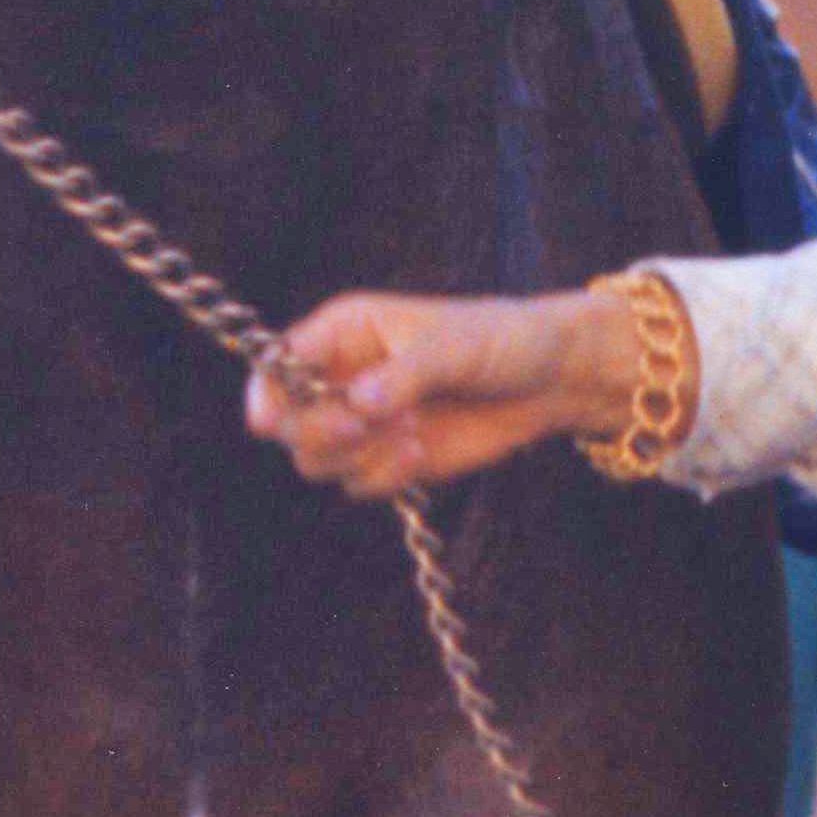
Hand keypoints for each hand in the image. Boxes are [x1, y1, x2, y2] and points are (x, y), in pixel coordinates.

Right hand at [248, 283, 649, 497]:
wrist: (550, 380)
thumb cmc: (501, 341)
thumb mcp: (453, 347)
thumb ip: (404, 374)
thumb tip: (359, 403)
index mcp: (344, 331)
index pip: (279, 362)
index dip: (266, 392)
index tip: (269, 421)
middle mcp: (342, 377)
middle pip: (289, 422)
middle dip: (322, 431)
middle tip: (365, 424)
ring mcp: (363, 422)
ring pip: (316, 459)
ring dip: (356, 458)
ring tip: (408, 435)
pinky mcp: (387, 459)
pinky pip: (357, 484)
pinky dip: (383, 478)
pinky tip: (420, 452)